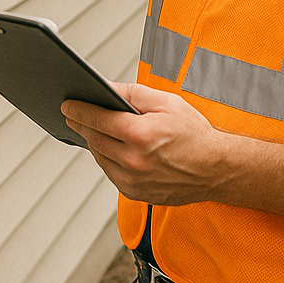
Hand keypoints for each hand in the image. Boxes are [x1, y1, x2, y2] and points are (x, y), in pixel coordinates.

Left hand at [62, 83, 228, 204]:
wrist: (216, 169)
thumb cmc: (195, 134)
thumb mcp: (167, 102)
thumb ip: (133, 93)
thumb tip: (107, 88)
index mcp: (141, 134)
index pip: (98, 119)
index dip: (79, 110)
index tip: (67, 105)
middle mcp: (135, 161)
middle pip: (95, 139)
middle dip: (82, 125)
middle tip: (72, 114)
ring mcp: (135, 181)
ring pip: (100, 158)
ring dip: (93, 142)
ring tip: (90, 128)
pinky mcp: (136, 194)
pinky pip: (111, 174)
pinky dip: (106, 159)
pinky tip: (109, 147)